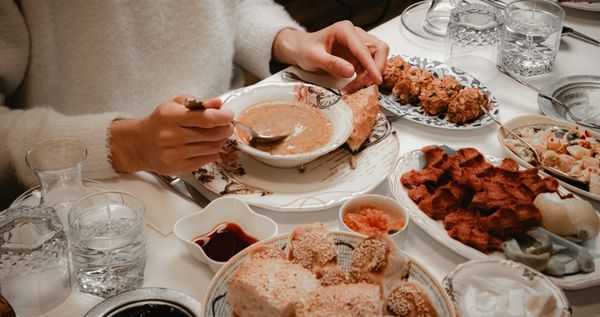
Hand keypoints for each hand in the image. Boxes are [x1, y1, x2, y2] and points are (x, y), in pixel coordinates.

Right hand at [110, 94, 233, 174]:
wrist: (140, 144)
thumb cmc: (160, 122)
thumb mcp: (175, 105)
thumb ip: (198, 103)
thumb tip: (218, 103)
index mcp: (170, 117)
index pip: (206, 118)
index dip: (223, 117)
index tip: (229, 115)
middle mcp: (171, 136)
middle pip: (213, 134)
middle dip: (225, 128)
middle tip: (227, 125)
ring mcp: (174, 154)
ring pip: (212, 148)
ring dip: (221, 140)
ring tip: (218, 134)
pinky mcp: (178, 167)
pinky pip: (206, 160)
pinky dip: (213, 152)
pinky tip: (209, 145)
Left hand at [272, 21, 388, 92]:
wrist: (300, 50)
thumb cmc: (305, 49)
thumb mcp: (314, 57)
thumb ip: (332, 64)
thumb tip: (350, 72)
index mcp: (345, 30)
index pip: (364, 49)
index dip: (371, 65)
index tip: (376, 78)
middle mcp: (355, 35)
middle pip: (379, 50)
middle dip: (375, 69)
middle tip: (366, 84)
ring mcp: (358, 44)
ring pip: (377, 58)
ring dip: (370, 75)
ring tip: (356, 86)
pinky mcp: (358, 55)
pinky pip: (369, 66)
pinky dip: (365, 77)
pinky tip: (354, 83)